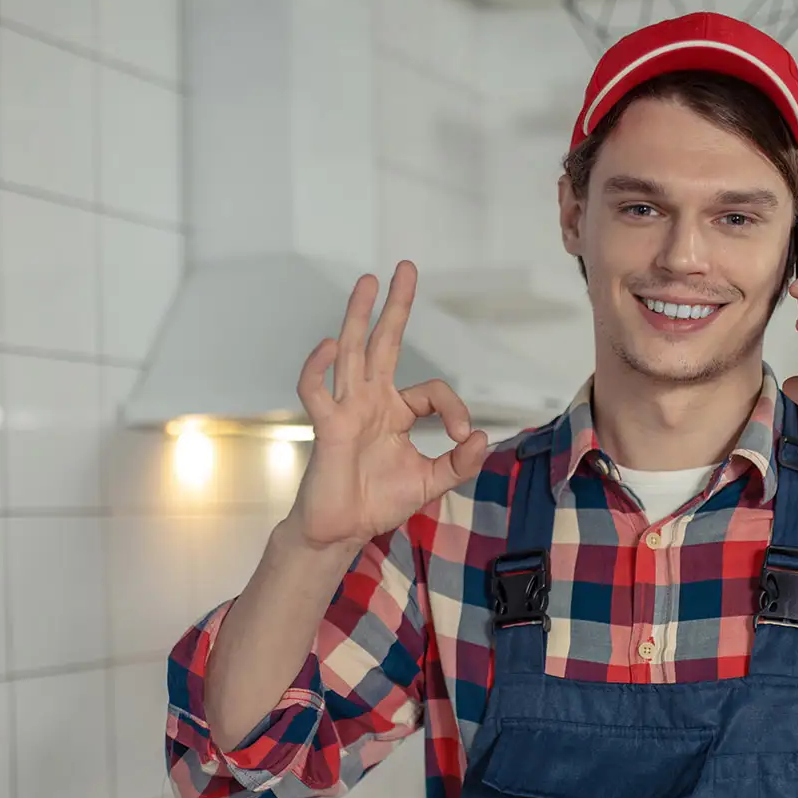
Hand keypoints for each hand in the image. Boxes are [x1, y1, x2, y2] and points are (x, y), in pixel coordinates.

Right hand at [286, 262, 488, 549]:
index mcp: (395, 412)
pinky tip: (330, 344)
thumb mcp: (432, 482)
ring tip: (367, 281)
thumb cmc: (379, 502)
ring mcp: (346, 410)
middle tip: (405, 267)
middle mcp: (370, 401)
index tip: (461, 440)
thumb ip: (460, 462)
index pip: (432, 391)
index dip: (454, 409)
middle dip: (395, 306)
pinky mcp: (326, 426)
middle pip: (383, 342)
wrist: (342, 530)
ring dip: (358, 316)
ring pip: (351, 352)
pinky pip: (316, 389)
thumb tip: (482, 436)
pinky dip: (319, 366)